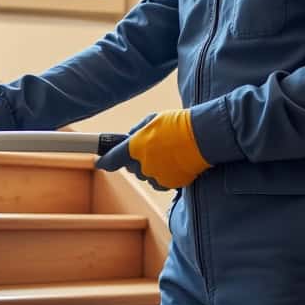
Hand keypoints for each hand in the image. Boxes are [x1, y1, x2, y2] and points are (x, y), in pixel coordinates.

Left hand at [95, 110, 210, 190]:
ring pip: (147, 175)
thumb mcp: (153, 120)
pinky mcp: (170, 184)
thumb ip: (137, 131)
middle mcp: (142, 165)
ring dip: (152, 167)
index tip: (101, 162)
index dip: (105, 161)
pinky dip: (164, 174)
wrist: (203, 137)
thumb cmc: (178, 124)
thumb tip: (131, 138)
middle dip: (136, 160)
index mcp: (134, 147)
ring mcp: (156, 177)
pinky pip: (160, 181)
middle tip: (150, 148)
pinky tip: (175, 162)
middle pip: (132, 168)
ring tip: (168, 153)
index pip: (113, 159)